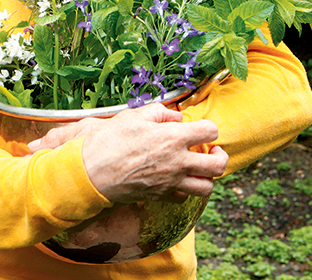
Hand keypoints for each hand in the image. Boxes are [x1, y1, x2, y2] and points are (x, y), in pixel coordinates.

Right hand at [27, 103, 228, 203]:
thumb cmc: (110, 141)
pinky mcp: (161, 196)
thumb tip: (175, 117)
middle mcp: (178, 162)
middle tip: (210, 151)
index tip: (199, 129)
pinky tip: (178, 179)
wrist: (92, 171)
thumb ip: (160, 113)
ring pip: (206, 187)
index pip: (210, 132)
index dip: (207, 128)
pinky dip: (186, 190)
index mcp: (174, 138)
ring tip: (198, 168)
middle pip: (217, 165)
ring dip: (206, 177)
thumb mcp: (134, 116)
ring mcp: (171, 182)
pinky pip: (184, 198)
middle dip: (219, 156)